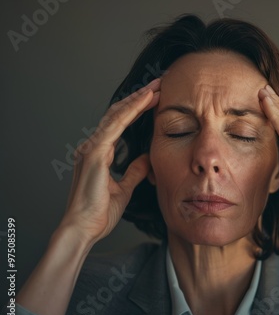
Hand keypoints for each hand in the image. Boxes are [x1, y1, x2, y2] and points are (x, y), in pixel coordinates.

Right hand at [59, 78, 160, 244]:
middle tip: (159, 85)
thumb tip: (145, 159)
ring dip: (137, 99)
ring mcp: (92, 148)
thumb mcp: (124, 188)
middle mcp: (93, 146)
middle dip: (139, 98)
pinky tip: (145, 100)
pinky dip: (131, 111)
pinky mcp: (95, 153)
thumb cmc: (99, 213)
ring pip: (117, 114)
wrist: (84, 229)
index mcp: (99, 154)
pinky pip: (115, 126)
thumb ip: (133, 171)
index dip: (136, 109)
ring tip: (156, 87)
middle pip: (118, 114)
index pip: (120, 124)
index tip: (155, 99)